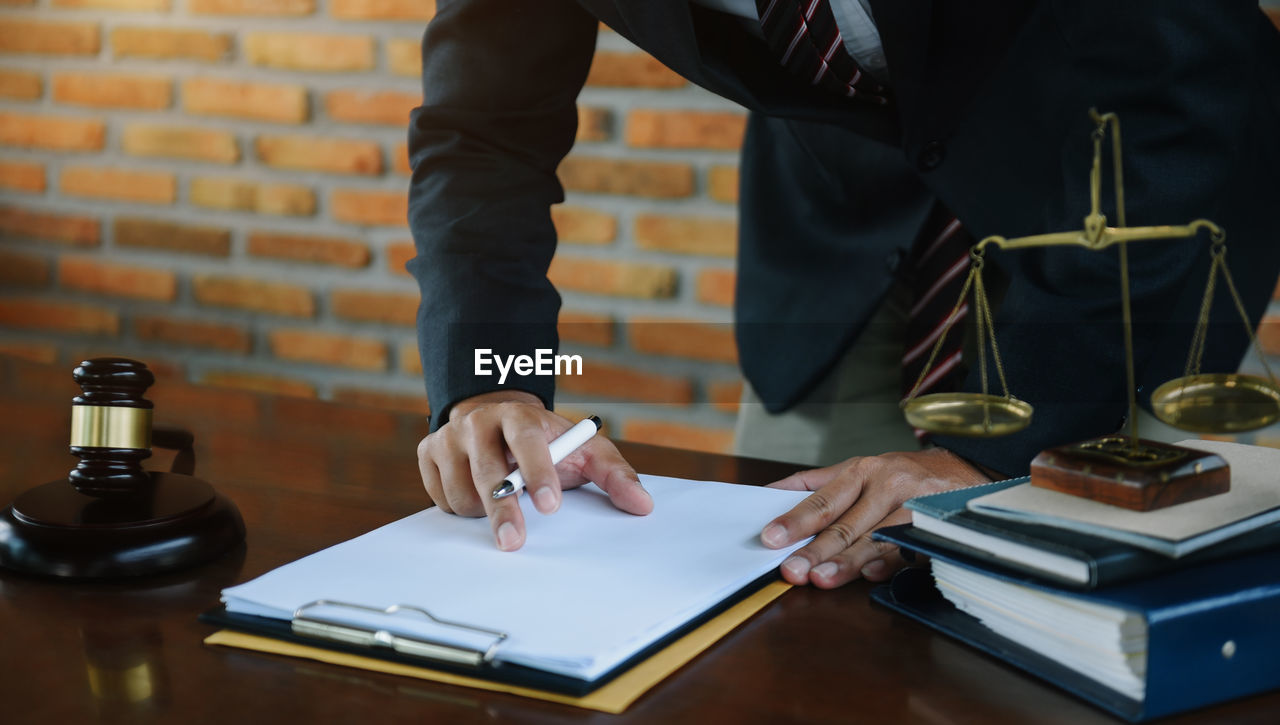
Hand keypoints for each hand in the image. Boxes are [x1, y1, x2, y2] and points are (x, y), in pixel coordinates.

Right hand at [416, 391, 651, 550]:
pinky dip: (460, 506)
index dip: (538, 471)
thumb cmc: (546, 442)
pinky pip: (440, 497)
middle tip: (515, 541)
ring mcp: (448, 436)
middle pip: (488, 470)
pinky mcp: (427, 453)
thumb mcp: (584, 450)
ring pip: (461, 490)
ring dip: (483, 510)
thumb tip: (643, 504)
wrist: (495, 419)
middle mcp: (479, 421)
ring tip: (502, 499)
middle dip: (503, 509)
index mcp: (519, 415)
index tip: (551, 505)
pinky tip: (476, 493)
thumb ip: (614, 474)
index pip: (526, 439)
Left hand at [759, 448, 988, 587]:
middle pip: (847, 524)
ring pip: (877, 540)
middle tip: (791, 570)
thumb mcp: (858, 469)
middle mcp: (888, 486)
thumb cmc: (899, 474)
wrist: (963, 470)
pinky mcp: (936, 529)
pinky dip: (891, 564)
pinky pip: (911, 551)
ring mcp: (914, 508)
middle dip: (816, 550)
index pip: (823, 499)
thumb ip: (814, 484)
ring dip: (848, 563)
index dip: (796, 519)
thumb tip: (768, 494)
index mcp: (862, 471)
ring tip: (822, 579)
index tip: (771, 537)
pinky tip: (871, 576)